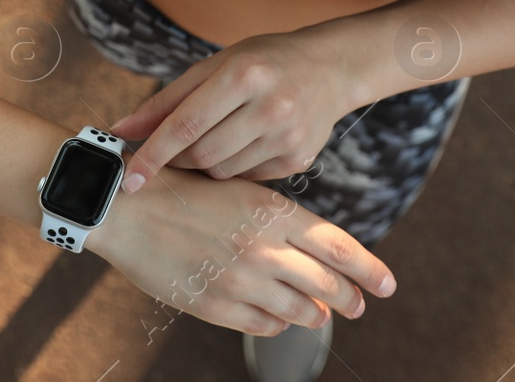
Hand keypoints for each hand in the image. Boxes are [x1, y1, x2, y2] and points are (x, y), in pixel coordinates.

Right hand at [85, 163, 395, 337]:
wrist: (126, 206)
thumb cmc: (184, 188)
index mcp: (272, 211)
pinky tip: (277, 317)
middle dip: (348, 298)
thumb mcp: (240, 189)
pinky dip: (275, 323)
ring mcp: (239, 280)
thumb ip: (279, 218)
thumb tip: (315, 246)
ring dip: (313, 313)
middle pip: (325, 283)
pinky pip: (261, 324)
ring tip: (319, 314)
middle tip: (359, 306)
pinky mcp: (214, 304)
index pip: (338, 246)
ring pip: (297, 309)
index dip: (368, 269)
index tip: (387, 284)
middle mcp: (263, 248)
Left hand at [109, 24, 360, 190]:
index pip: (185, 126)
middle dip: (178, 157)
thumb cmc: (263, 62)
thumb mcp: (215, 66)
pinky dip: (234, 166)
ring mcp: (287, 136)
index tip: (127, 179)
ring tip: (217, 135)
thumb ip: (168, 101)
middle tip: (173, 148)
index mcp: (243, 74)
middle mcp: (270, 106)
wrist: (330, 68)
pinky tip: (245, 142)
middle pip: (201, 154)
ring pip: (222, 171)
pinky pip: (246, 178)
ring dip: (206, 162)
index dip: (152, 155)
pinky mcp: (299, 160)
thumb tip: (121, 131)